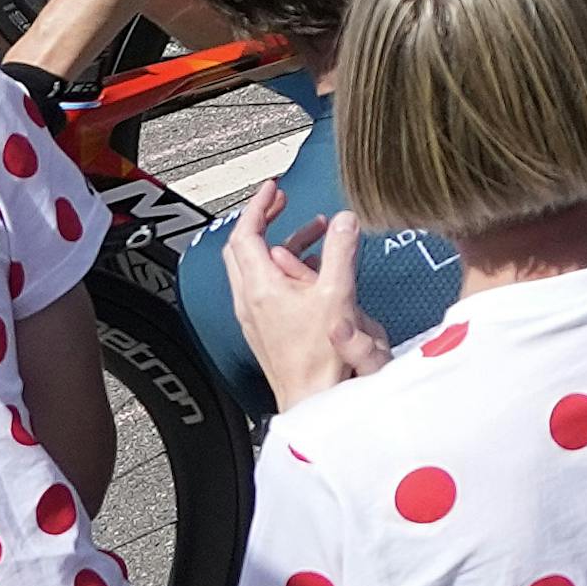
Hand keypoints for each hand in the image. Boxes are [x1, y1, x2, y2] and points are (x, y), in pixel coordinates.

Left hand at [224, 212, 392, 407]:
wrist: (312, 397)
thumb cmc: (322, 355)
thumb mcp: (338, 294)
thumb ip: (340, 252)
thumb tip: (344, 220)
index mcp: (261, 287)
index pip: (246, 235)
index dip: (258, 206)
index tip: (273, 189)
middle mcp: (249, 299)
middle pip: (242, 249)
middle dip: (264, 221)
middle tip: (285, 204)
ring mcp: (254, 315)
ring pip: (256, 268)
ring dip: (282, 245)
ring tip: (316, 234)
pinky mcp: (264, 328)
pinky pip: (266, 286)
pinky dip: (284, 268)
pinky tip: (313, 272)